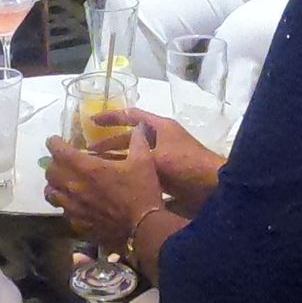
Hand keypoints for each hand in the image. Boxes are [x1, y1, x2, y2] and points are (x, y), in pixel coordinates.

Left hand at [44, 125, 163, 252]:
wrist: (143, 228)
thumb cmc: (141, 192)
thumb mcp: (143, 161)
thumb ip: (137, 141)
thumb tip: (139, 126)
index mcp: (87, 169)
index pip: (59, 151)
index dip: (53, 143)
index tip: (54, 140)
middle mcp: (75, 187)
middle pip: (50, 172)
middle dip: (54, 163)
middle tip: (62, 160)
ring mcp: (74, 207)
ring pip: (51, 193)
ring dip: (54, 184)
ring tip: (63, 181)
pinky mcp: (78, 223)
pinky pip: (62, 211)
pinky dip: (64, 203)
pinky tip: (74, 202)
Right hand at [91, 109, 224, 215]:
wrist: (212, 187)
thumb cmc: (186, 165)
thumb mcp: (157, 156)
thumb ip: (136, 152)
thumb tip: (114, 153)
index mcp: (160, 127)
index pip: (131, 115)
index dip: (111, 117)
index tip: (91, 121)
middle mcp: (160, 138)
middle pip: (130, 137)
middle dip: (109, 143)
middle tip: (89, 152)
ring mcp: (164, 155)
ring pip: (135, 154)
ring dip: (117, 159)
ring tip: (98, 167)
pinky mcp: (167, 173)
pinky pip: (142, 168)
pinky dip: (129, 171)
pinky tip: (116, 181)